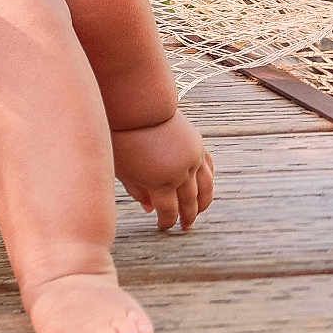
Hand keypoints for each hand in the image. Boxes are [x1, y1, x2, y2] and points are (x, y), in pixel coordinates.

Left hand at [112, 111, 214, 230]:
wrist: (137, 105)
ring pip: (205, 188)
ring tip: (198, 213)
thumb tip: (148, 208)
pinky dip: (208, 180)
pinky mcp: (197, 145)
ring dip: (203, 203)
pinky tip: (204, 187)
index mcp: (160, 181)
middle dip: (187, 217)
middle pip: (188, 202)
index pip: (168, 211)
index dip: (167, 221)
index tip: (164, 227)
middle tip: (185, 227)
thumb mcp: (123, 168)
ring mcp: (192, 158)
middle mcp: (181, 173)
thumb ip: (136, 190)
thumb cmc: (123, 137)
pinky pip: (209, 168)